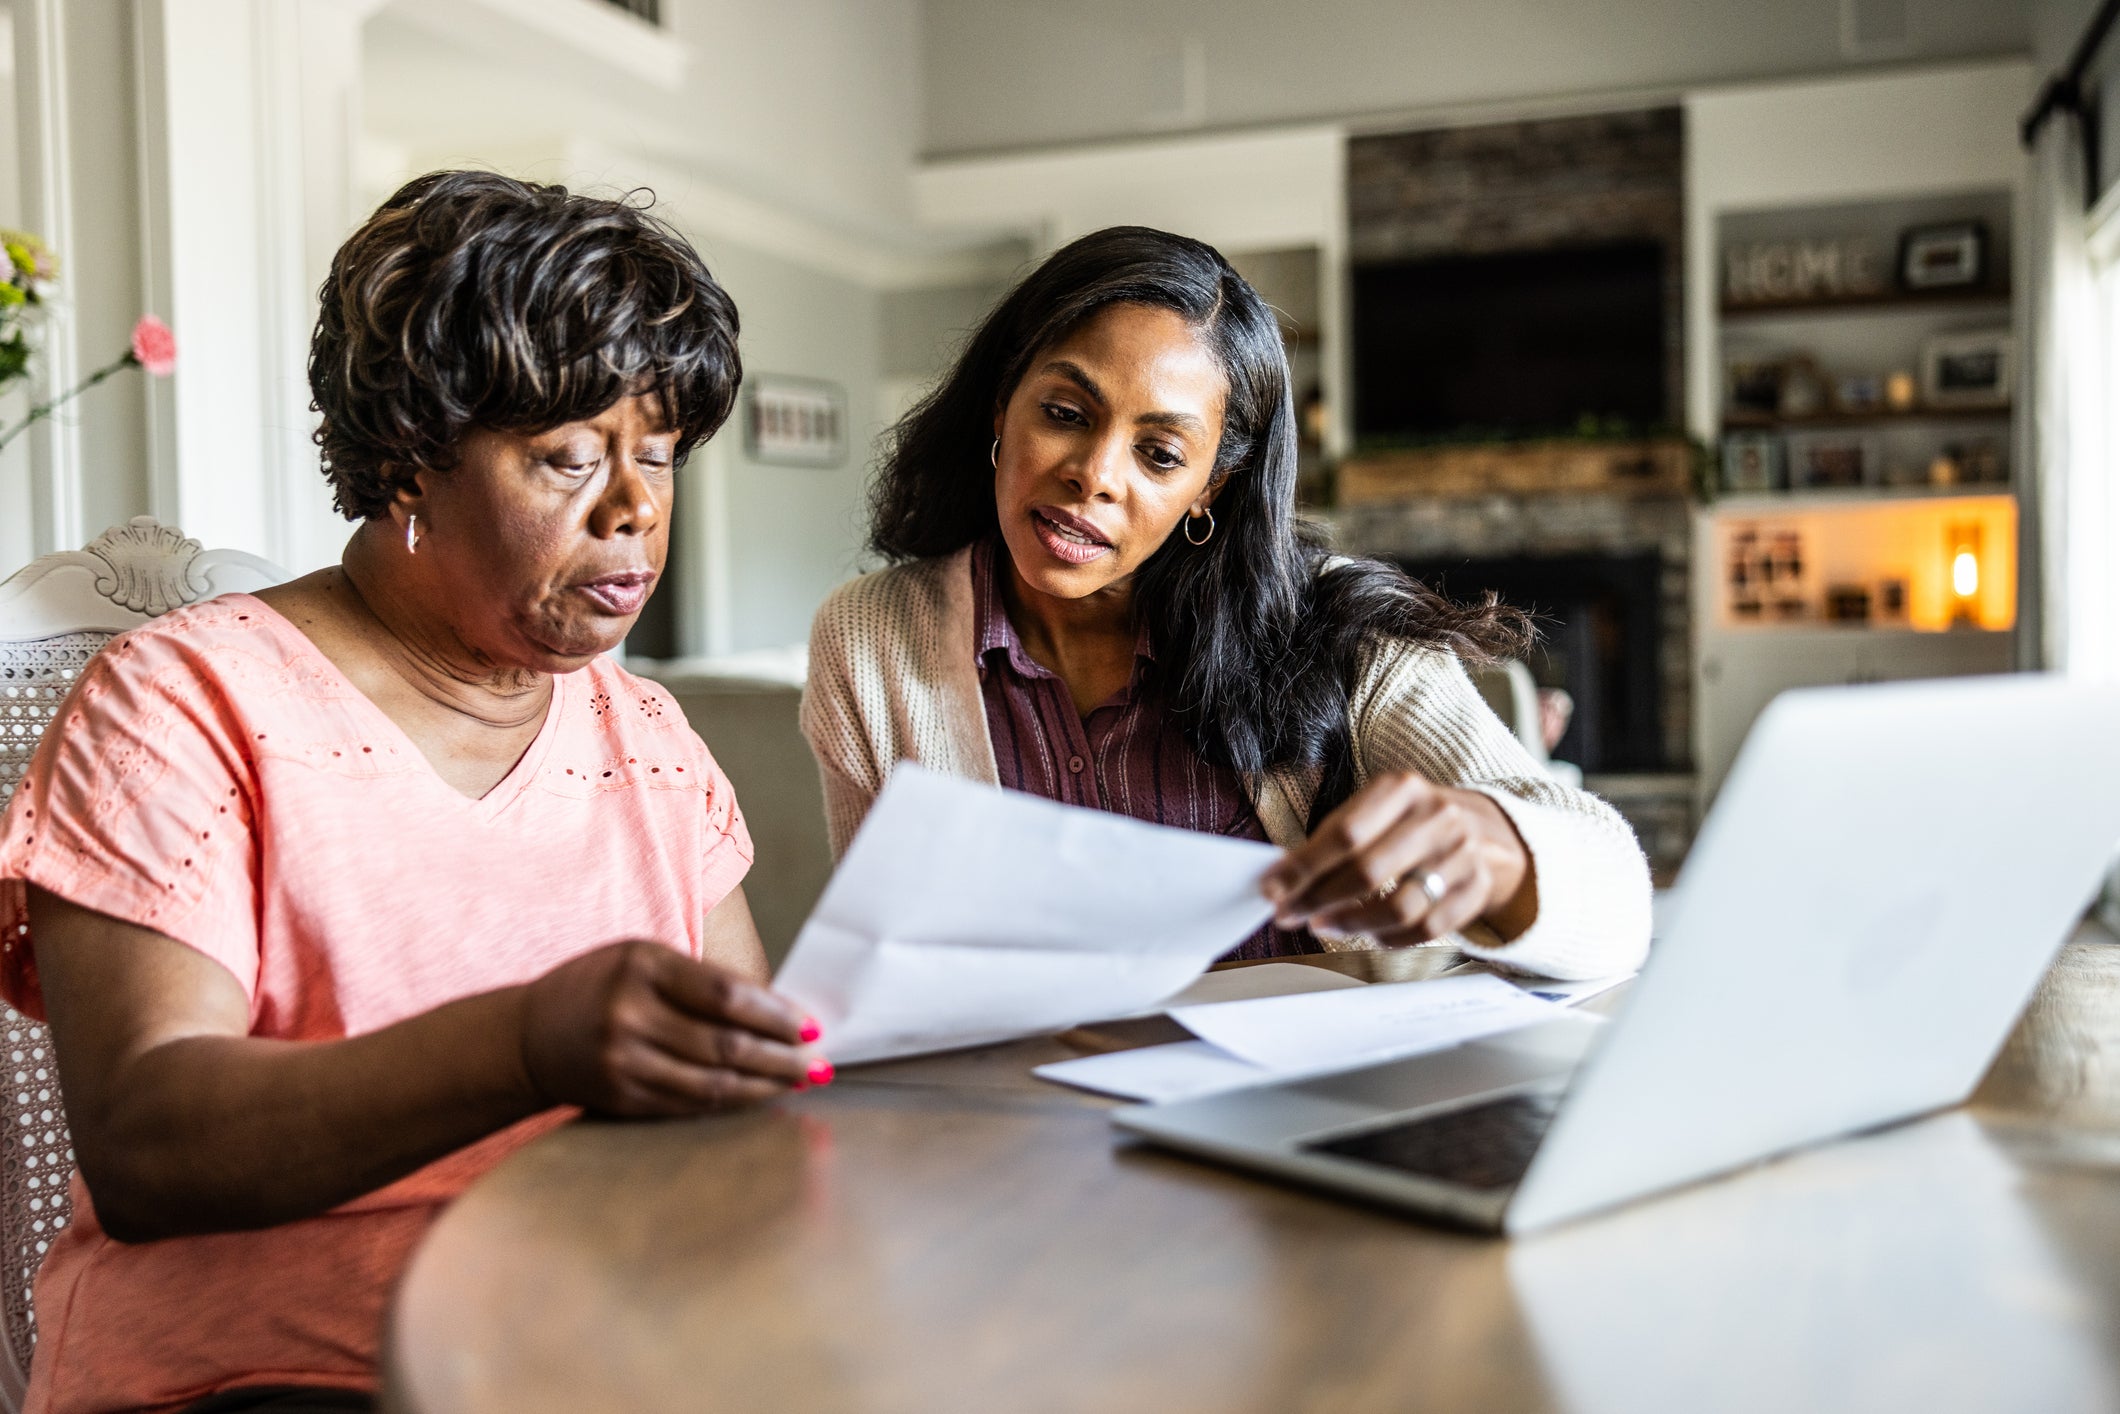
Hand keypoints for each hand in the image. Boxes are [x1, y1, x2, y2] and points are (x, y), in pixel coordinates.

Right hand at [519, 941, 826, 1116]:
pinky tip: (761, 1096)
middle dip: (782, 1056)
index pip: (725, 994)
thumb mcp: (641, 960)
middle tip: (818, 1062)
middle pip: (725, 1043)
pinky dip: (734, 1101)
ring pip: (714, 1081)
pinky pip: (692, 1103)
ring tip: (801, 1081)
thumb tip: (775, 1009)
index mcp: (641, 966)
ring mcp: (624, 1062)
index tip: (808, 1025)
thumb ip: (700, 979)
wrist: (527, 1037)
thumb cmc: (598, 987)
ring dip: (767, 1084)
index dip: (774, 1014)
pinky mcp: (623, 1098)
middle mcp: (630, 1014)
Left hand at [1261, 772, 1537, 945]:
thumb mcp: (1375, 809)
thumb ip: (1332, 838)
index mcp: (1403, 788)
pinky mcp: (1475, 890)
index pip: (1345, 833)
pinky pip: (1425, 929)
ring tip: (1321, 925)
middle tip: (1289, 913)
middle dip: (1319, 899)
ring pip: (1399, 906)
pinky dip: (1387, 938)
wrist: (1484, 829)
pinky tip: (1364, 935)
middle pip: (1369, 872)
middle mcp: (1437, 817)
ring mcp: (1461, 855)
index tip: (1272, 889)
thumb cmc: (1408, 821)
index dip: (1303, 866)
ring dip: (1350, 924)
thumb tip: (1283, 877)